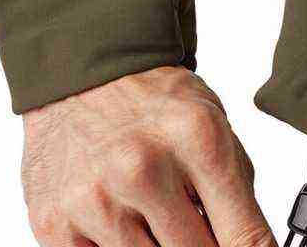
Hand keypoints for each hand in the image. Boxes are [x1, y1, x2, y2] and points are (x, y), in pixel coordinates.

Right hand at [22, 66, 275, 246]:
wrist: (84, 75)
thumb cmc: (154, 101)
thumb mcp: (213, 122)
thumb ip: (236, 186)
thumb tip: (252, 245)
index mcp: (195, 138)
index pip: (243, 235)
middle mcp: (143, 169)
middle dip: (205, 244)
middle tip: (196, 220)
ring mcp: (95, 200)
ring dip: (161, 244)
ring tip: (155, 207)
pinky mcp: (55, 224)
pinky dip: (122, 246)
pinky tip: (121, 215)